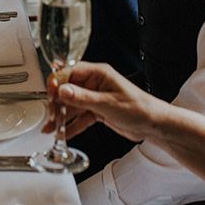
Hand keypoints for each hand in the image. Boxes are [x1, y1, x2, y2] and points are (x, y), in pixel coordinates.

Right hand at [42, 62, 162, 142]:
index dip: (57, 83)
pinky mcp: (96, 110)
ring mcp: (94, 97)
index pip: (69, 72)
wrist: (155, 125)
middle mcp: (93, 83)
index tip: (50, 94)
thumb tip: (62, 91)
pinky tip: (64, 132)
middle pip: (67, 90)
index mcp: (97, 73)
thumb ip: (83, 98)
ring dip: (61, 117)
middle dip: (57, 103)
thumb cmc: (139, 108)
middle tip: (51, 115)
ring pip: (72, 105)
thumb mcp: (108, 103)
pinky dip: (72, 125)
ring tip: (51, 127)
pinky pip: (80, 117)